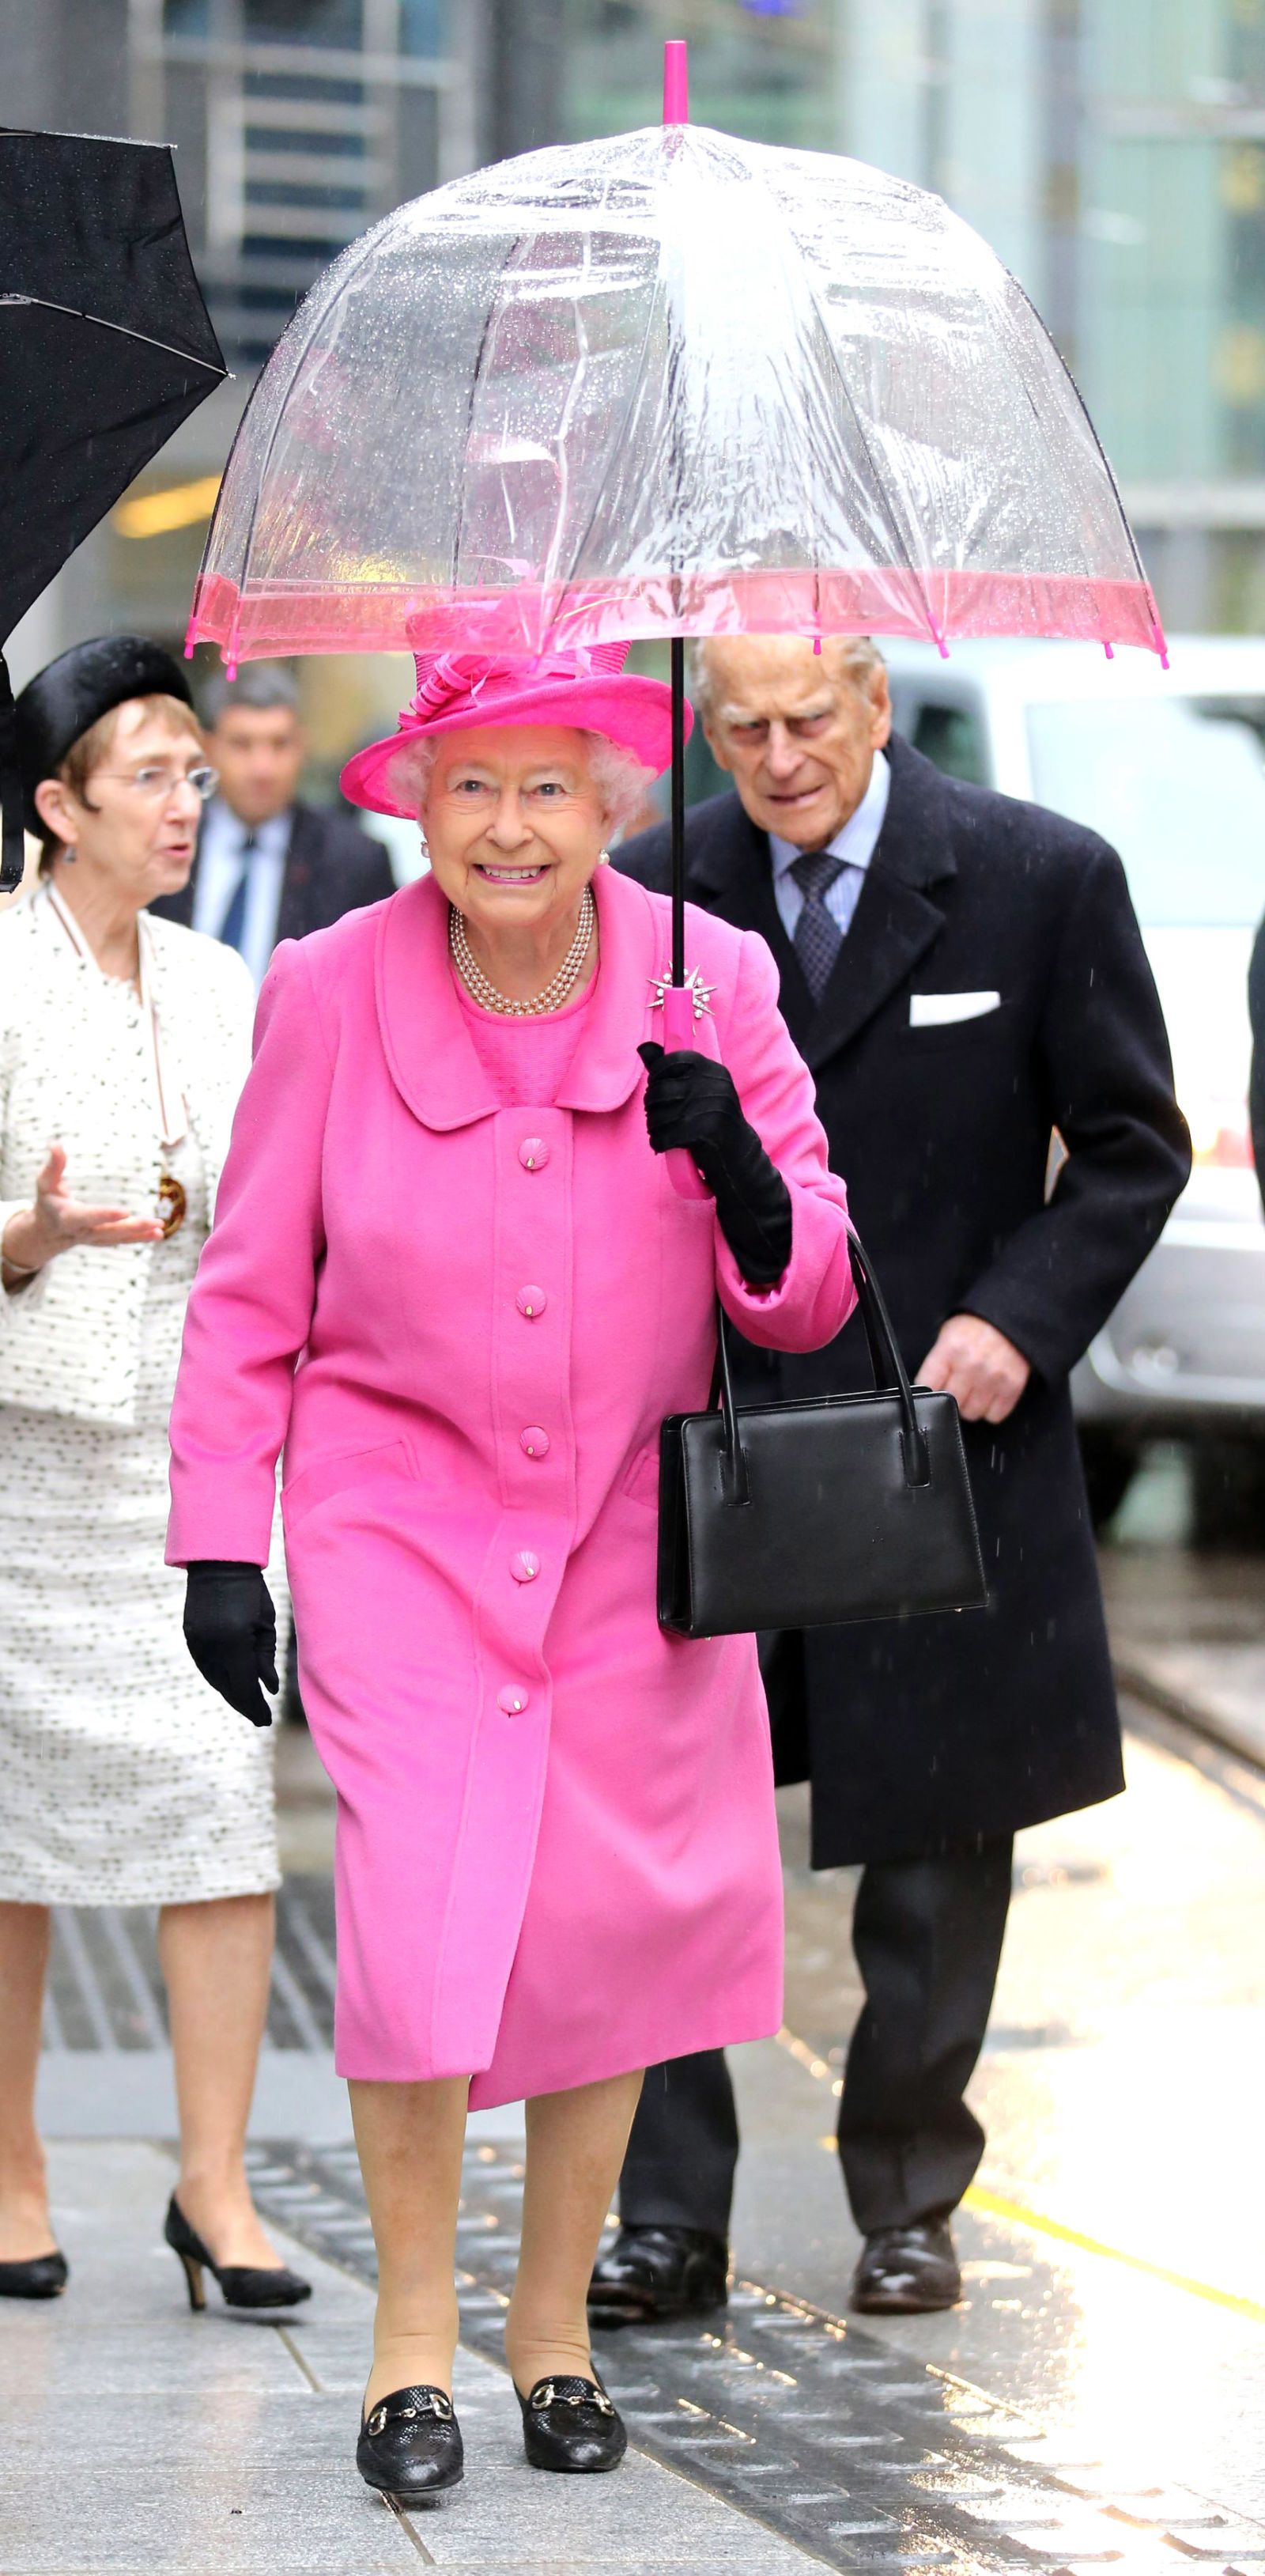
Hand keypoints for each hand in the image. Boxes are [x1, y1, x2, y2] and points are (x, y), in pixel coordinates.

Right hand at [1, 1143, 164, 1277]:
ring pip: (119, 1238)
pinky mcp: (103, 1239)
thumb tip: (55, 1144)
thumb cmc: (47, 1201)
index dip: (105, 1215)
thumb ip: (53, 1166)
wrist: (47, 1231)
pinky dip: (140, 1238)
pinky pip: (122, 1240)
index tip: (124, 1212)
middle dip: (132, 1227)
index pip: (88, 1217)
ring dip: (140, 1234)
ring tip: (160, 1229)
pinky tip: (158, 1233)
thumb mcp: (45, 1183)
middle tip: (155, 1222)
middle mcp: (83, 1232)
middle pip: (109, 1231)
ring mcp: (94, 1238)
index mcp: (68, 1218)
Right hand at [183, 1563, 278, 1727]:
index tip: (266, 1720)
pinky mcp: (190, 1636)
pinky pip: (204, 1665)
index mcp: (234, 1642)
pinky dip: (218, 1678)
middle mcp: (212, 1646)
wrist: (219, 1564)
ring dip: (230, 1693)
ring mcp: (197, 1641)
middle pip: (228, 1687)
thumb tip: (268, 1689)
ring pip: (214, 1679)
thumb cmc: (251, 1591)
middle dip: (245, 1704)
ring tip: (247, 1703)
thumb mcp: (265, 1623)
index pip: (244, 1687)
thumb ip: (265, 1657)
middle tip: (259, 1717)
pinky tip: (229, 1684)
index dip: (255, 1706)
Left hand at [638, 1042, 745, 1160]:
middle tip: (655, 1116)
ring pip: (660, 1115)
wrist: (739, 1155)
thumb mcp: (700, 1090)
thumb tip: (643, 1047)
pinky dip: (657, 1142)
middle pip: (661, 1090)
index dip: (657, 1074)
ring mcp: (711, 1110)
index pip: (673, 1060)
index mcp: (714, 1071)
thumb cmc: (713, 1119)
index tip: (656, 1086)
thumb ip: (671, 1069)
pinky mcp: (705, 1134)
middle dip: (651, 1106)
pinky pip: (665, 1136)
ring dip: (653, 1126)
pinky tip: (661, 1144)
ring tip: (658, 1131)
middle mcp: (714, 1087)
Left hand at [917, 1314, 1030, 1424]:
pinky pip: (994, 1415)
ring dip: (971, 1406)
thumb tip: (928, 1386)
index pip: (927, 1384)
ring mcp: (992, 1377)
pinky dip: (991, 1410)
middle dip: (952, 1398)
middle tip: (958, 1388)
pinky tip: (990, 1396)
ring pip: (972, 1412)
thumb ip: (938, 1359)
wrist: (1012, 1318)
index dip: (929, 1387)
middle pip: (950, 1402)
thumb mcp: (949, 1333)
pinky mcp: (1012, 1386)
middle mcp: (970, 1365)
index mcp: (950, 1349)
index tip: (935, 1386)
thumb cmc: (977, 1326)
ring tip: (975, 1392)